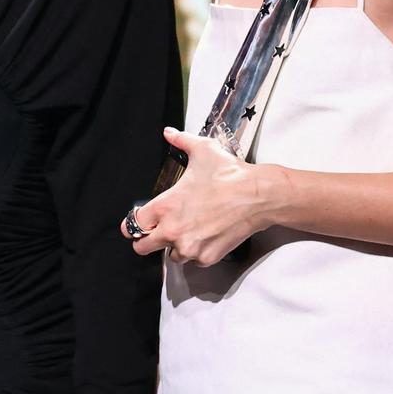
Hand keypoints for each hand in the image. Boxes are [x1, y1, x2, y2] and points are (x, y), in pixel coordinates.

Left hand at [125, 127, 270, 265]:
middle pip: (142, 247)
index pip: (133, 224)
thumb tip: (169, 132)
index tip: (139, 222)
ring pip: (170, 255)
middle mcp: (173, 230)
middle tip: (156, 232)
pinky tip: (205, 236)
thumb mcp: (202, 150)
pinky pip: (193, 261)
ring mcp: (190, 246)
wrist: (258, 196)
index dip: (134, 222)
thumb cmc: (230, 174)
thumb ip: (180, 140)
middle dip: (146, 240)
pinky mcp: (207, 257)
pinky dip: (196, 252)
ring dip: (175, 246)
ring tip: (188, 231)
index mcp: (165, 206)